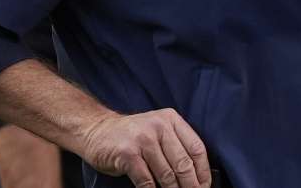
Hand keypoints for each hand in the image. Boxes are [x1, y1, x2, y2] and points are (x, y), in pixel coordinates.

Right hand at [77, 108, 210, 187]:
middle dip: (190, 186)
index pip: (196, 148)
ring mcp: (143, 139)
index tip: (204, 187)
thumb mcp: (157, 131)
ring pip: (167, 175)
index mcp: (171, 120)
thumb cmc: (131, 136)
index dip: (203, 172)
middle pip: (183, 164)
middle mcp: (159, 126)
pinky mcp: (128, 154)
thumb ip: (175, 146)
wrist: (96, 130)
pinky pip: (147, 181)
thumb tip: (195, 176)